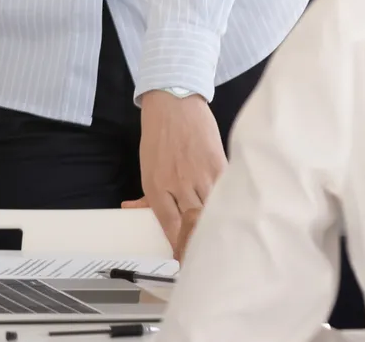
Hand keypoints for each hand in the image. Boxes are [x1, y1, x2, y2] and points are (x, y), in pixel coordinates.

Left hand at [131, 90, 226, 258]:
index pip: (170, 226)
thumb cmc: (159, 136)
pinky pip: (226, 192)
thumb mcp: (147, 167)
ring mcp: (201, 175)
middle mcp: (179, 185)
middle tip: (204, 259)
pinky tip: (234, 217)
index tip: (184, 261)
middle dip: (198, 244)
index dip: (179, 247)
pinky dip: (230, 206)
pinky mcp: (219, 165)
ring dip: (216, 229)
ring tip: (222, 244)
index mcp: (157, 187)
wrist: (175, 102)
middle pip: (193, 225)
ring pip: (211, 212)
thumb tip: (130, 210)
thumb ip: (146, 195)